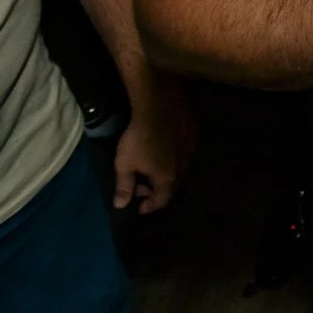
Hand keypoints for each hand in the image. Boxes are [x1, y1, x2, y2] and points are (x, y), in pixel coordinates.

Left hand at [112, 77, 191, 214]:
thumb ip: (124, 186)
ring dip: (166, 174)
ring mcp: (190, 151)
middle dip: (157, 190)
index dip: (150, 206)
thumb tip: (120, 206)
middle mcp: (182, 168)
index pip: (162, 200)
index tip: (140, 207)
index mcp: (167, 178)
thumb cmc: (139, 137)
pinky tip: (163, 150)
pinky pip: (183, 154)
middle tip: (142, 188)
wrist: (159, 106)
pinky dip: (173, 159)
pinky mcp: (193, 136)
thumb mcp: (124, 163)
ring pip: (180, 170)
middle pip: (172, 186)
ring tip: (152, 169)